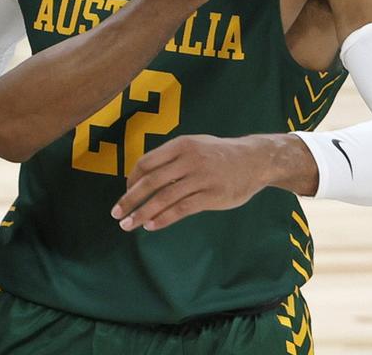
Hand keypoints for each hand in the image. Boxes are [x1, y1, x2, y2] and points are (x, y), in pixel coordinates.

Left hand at [110, 135, 269, 231]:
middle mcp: (189, 159)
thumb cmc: (218, 154)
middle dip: (130, 199)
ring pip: (164, 198)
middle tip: (116, 214)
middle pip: (151, 181)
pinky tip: (151, 225)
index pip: (146, 163)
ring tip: (128, 225)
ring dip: (142, 213)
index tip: (126, 194)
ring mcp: (201, 178)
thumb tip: (141, 177)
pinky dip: (163, 218)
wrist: (255, 159)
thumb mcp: (193, 146)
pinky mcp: (212, 195)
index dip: (132, 180)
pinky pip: (182, 209)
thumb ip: (170, 158)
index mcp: (180, 145)